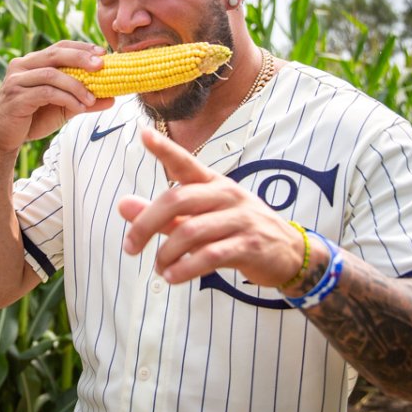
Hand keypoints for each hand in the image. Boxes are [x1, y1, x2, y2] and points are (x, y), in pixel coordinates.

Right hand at [0, 41, 114, 152]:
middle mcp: (21, 66)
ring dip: (76, 86)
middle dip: (80, 58)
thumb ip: (84, 101)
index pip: (59, 47)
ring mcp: (16, 81)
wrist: (3, 139)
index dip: (81, 48)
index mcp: (31, 62)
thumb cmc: (32, 119)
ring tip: (91, 99)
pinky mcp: (15, 97)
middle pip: (55, 54)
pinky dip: (65, 98)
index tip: (103, 53)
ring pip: (51, 74)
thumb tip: (112, 98)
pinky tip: (78, 108)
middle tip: (101, 66)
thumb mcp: (63, 108)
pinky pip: (45, 93)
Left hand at [117, 128, 309, 286]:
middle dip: (146, 224)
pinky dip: (185, 268)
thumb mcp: (201, 219)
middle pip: (177, 199)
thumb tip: (123, 205)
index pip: (185, 163)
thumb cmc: (238, 231)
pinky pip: (210, 255)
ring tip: (158, 267)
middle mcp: (227, 195)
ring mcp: (240, 219)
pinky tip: (173, 277)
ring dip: (166, 253)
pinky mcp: (249, 245)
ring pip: (191, 231)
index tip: (143, 134)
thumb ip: (164, 215)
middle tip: (130, 246)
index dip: (164, 149)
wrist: (288, 252)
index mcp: (214, 183)